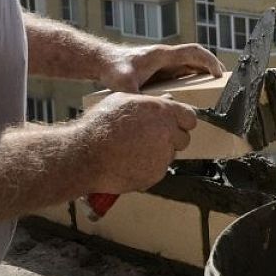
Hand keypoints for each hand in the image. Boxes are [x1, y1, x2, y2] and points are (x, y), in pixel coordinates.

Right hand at [81, 93, 197, 193]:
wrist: (85, 154)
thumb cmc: (100, 125)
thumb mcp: (123, 100)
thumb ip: (150, 102)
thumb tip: (165, 100)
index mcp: (163, 112)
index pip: (190, 118)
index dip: (182, 121)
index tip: (174, 124)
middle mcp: (167, 133)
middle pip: (183, 138)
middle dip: (171, 139)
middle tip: (151, 138)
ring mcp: (162, 156)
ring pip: (170, 155)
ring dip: (158, 153)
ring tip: (134, 150)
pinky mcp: (155, 175)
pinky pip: (158, 170)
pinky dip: (148, 168)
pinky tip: (130, 162)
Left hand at [99, 43, 225, 93]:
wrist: (103, 62)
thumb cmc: (113, 70)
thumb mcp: (123, 83)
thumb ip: (134, 94)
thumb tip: (148, 108)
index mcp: (163, 55)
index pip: (193, 52)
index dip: (209, 61)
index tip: (219, 74)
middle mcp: (166, 57)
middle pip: (196, 57)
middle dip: (212, 68)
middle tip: (224, 83)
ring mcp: (163, 63)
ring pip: (189, 64)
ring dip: (203, 73)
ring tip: (214, 89)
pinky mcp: (159, 70)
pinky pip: (181, 72)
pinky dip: (191, 79)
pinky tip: (194, 93)